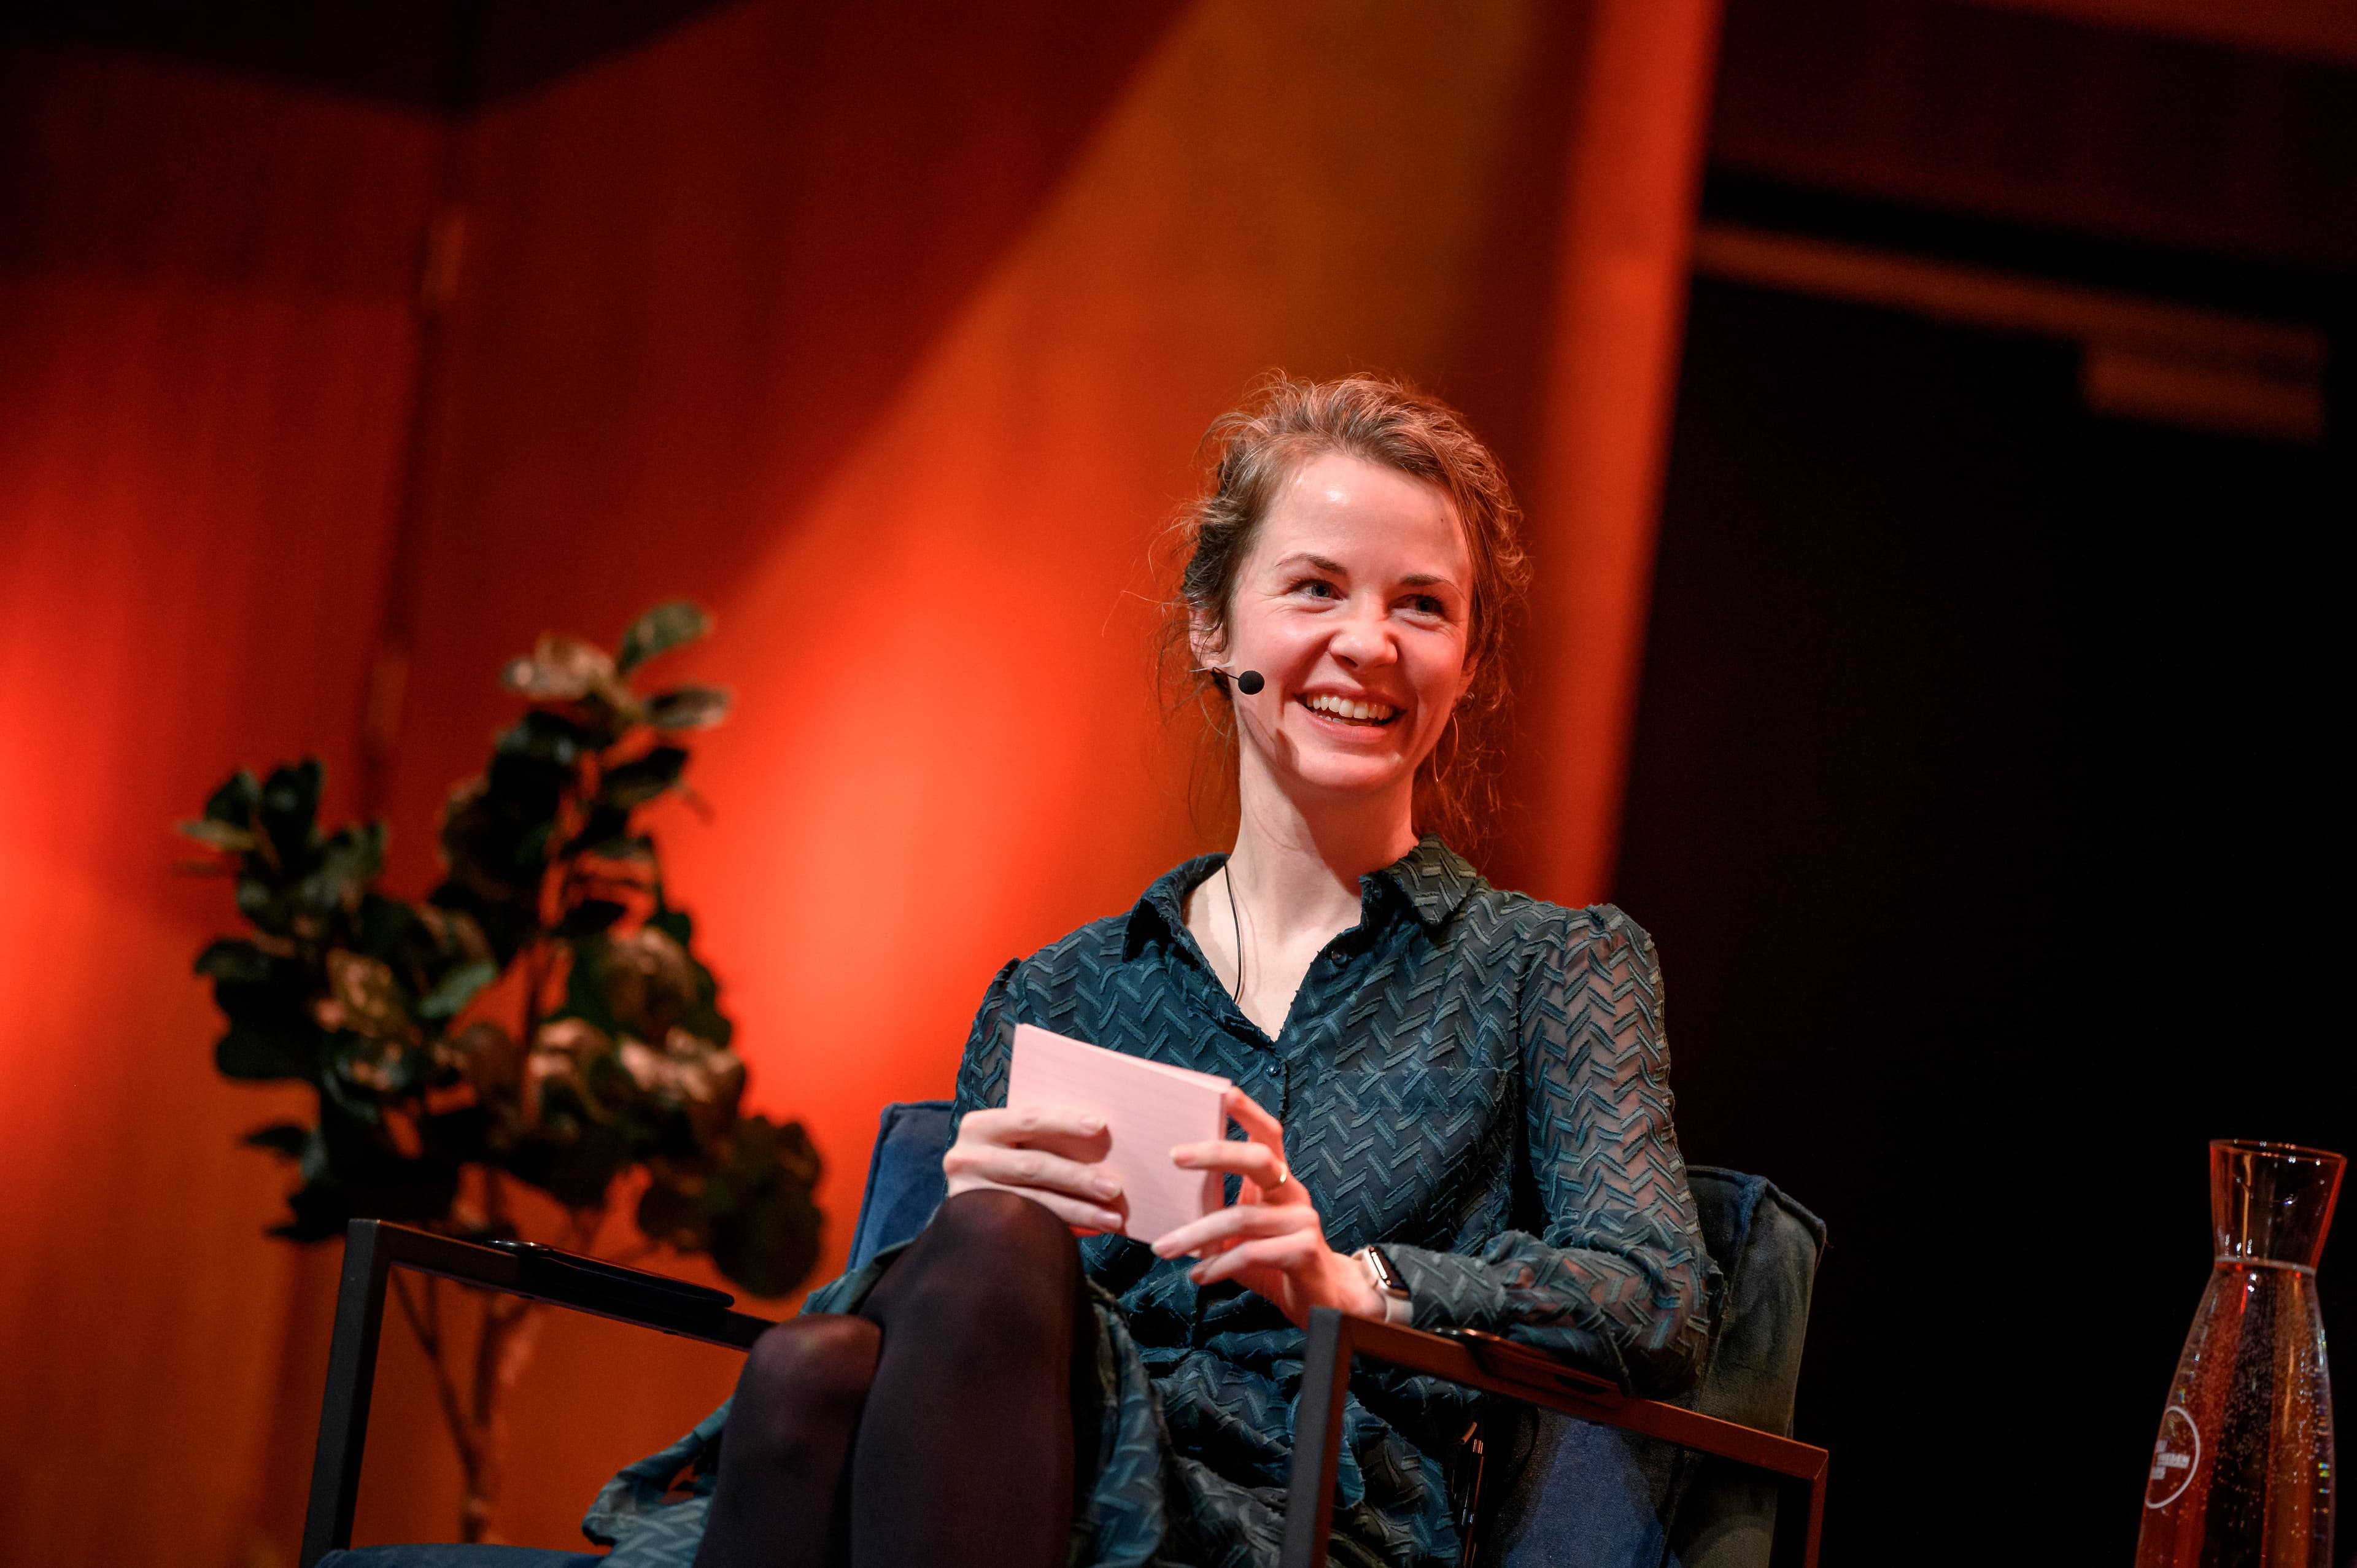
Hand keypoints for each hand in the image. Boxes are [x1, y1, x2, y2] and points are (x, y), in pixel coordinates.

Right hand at [943, 1104, 1125, 1233]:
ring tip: (1112, 1218)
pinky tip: (1092, 1231)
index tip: (1101, 1126)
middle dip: (1078, 1178)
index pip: (1028, 1119)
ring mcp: (968, 1194)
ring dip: (1078, 1210)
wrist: (964, 1207)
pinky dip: (1064, 1227)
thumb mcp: (1011, 1141)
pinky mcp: (976, 1225)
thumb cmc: (1003, 1160)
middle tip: (1115, 1189)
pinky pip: (1027, 1227)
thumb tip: (1102, 1137)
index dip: (1065, 1122)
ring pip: (1033, 1202)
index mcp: (979, 1126)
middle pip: (1033, 1166)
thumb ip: (1040, 1137)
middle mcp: (966, 1158)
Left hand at [1151, 1087, 1383, 1326]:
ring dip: (1197, 1234)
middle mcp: (1293, 1194)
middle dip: (1215, 1152)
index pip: (1268, 1135)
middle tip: (1174, 1156)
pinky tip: (1198, 1275)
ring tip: (1164, 1249)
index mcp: (1278, 1181)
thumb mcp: (1244, 1232)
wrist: (1323, 1300)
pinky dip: (1219, 1265)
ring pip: (1242, 1216)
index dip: (1249, 1112)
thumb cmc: (1274, 1261)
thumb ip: (1218, 1211)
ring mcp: (1302, 1221)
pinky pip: (1252, 1252)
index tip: (1222, 1093)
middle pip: (1259, 1159)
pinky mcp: (1304, 1251)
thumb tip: (1166, 1199)